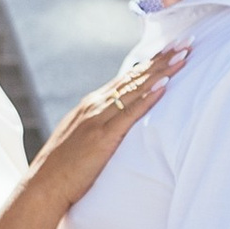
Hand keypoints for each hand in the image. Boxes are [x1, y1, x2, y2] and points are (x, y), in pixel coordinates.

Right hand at [31, 42, 186, 210]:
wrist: (43, 186)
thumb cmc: (64, 169)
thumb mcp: (82, 138)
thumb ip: (100, 126)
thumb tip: (118, 124)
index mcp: (92, 105)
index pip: (127, 78)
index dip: (151, 63)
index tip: (171, 49)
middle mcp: (95, 105)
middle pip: (134, 77)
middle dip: (162, 59)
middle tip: (186, 42)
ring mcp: (98, 119)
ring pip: (135, 89)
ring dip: (162, 71)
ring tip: (183, 56)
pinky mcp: (103, 137)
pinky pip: (130, 113)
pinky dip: (148, 97)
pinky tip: (165, 84)